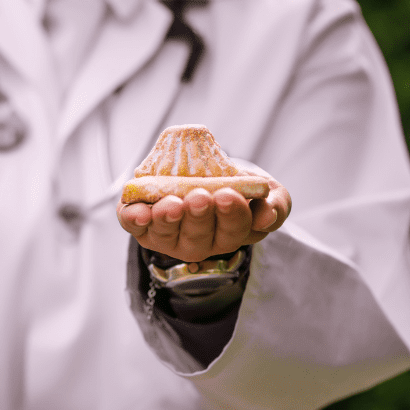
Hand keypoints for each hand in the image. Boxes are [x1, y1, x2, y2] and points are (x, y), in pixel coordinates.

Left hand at [116, 172, 290, 262]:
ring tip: (171, 204)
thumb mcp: (266, 191)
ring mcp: (167, 236)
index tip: (228, 195)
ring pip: (165, 235)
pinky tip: (139, 212)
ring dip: (167, 220)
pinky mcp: (141, 225)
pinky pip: (134, 226)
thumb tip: (267, 217)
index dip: (231, 216)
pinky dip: (133, 219)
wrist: (200, 168)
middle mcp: (198, 242)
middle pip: (198, 238)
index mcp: (229, 234)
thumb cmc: (235, 184)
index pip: (233, 231)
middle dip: (198, 218)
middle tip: (199, 198)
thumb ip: (275, 204)